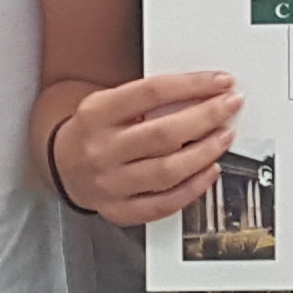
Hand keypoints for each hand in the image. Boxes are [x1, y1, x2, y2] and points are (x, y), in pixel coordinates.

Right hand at [50, 70, 241, 226]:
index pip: (151, 93)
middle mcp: (101, 150)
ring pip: (167, 171)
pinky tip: (209, 171)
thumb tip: (203, 92)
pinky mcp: (119, 210)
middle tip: (230, 106)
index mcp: (97, 114)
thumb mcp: (108, 102)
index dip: (192, 85)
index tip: (221, 82)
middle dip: (206, 117)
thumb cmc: (95, 130)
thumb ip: (147, 98)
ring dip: (205, 153)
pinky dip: (192, 189)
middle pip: (164, 134)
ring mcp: (109, 184)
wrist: (62, 166)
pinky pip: (163, 205)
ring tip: (224, 137)